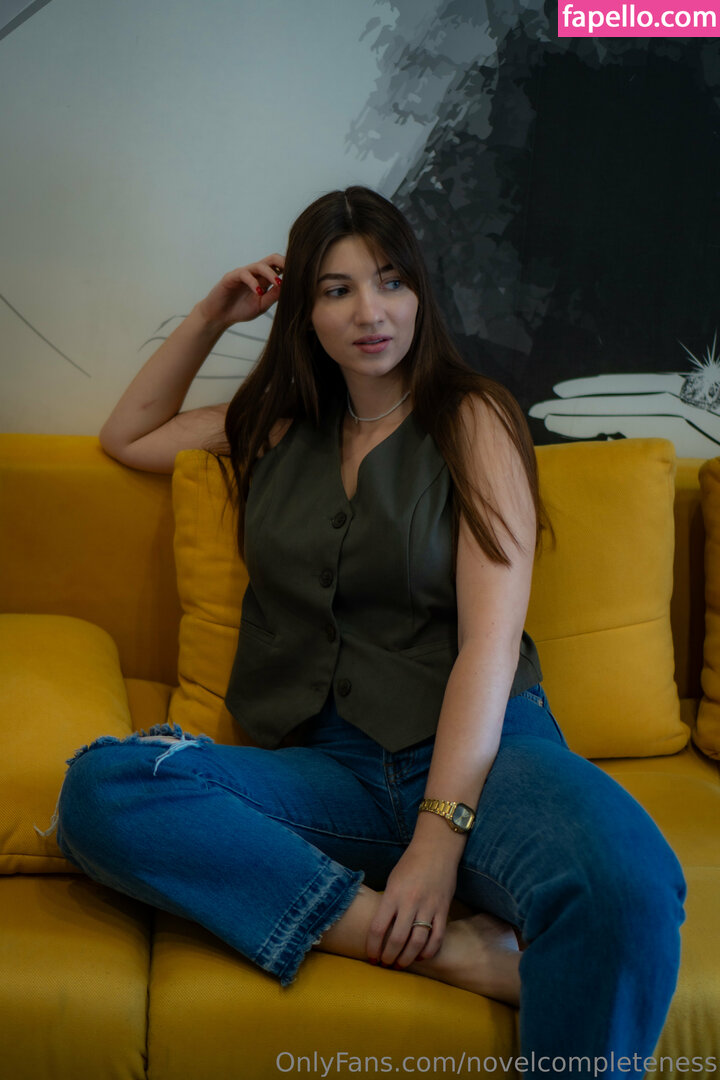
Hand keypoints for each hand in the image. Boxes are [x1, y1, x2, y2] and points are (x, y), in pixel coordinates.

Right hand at [196, 255, 285, 329]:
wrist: (220, 316)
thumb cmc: (241, 309)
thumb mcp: (262, 304)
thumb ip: (274, 295)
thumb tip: (290, 287)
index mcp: (264, 278)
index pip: (280, 267)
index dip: (290, 269)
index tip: (301, 276)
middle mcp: (255, 272)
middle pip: (272, 259)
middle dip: (283, 263)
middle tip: (293, 272)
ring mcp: (243, 273)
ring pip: (259, 265)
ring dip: (271, 274)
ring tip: (277, 284)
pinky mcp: (231, 277)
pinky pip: (244, 274)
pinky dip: (253, 282)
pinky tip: (258, 292)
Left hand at [365, 838, 459, 968]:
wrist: (436, 849)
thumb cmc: (410, 864)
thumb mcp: (393, 881)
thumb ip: (388, 904)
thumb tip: (382, 929)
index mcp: (393, 894)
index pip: (378, 928)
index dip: (373, 947)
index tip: (371, 956)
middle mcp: (410, 902)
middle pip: (397, 940)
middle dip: (388, 957)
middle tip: (385, 964)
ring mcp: (429, 906)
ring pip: (417, 943)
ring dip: (407, 958)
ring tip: (400, 964)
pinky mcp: (444, 909)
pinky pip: (437, 937)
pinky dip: (428, 951)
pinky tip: (421, 956)